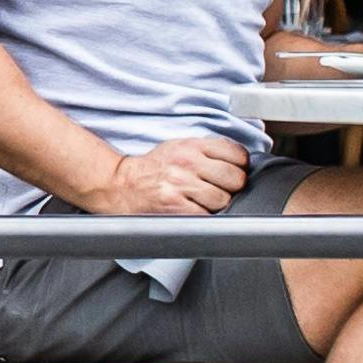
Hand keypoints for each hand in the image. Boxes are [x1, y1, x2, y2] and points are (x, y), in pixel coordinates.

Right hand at [82, 134, 249, 217]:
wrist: (121, 185)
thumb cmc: (153, 169)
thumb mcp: (178, 147)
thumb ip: (207, 151)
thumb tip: (240, 162)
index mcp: (191, 145)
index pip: (236, 154)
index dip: (241, 167)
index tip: (235, 172)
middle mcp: (186, 162)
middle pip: (235, 178)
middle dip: (233, 188)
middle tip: (222, 190)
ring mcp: (180, 184)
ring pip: (223, 200)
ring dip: (218, 205)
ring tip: (205, 202)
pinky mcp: (174, 206)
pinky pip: (207, 215)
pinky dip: (205, 217)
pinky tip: (195, 211)